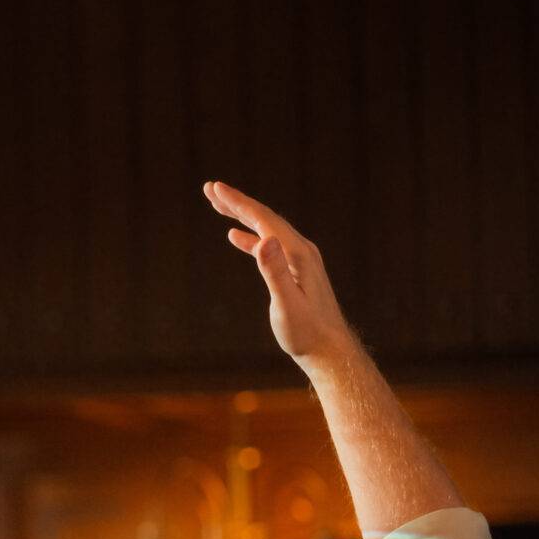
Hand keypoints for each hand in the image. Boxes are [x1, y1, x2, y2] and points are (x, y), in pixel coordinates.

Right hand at [205, 181, 358, 364]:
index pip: (264, 220)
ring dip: (242, 216)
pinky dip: (250, 237)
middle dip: (237, 202)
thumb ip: (274, 272)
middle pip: (265, 218)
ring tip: (218, 205)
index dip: (238, 202)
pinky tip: (235, 237)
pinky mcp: (295, 271)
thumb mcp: (286, 304)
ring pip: (266, 229)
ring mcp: (299, 260)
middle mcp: (301, 250)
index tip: (215, 188)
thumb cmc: (306, 332)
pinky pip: (269, 246)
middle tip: (210, 188)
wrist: (328, 349)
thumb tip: (263, 240)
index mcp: (297, 254)